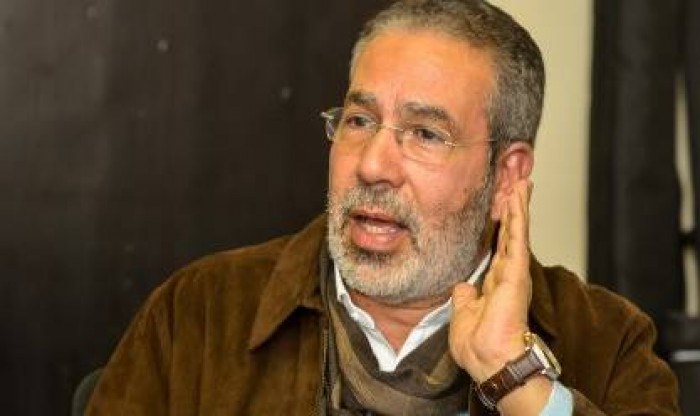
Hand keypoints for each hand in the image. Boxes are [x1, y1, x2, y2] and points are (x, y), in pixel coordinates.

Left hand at [449, 178, 532, 381]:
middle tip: (518, 184)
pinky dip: (518, 216)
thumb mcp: (463, 314)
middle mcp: (508, 276)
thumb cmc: (478, 346)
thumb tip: (464, 286)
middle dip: (514, 209)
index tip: (503, 206)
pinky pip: (517, 238)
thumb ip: (466, 297)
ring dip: (518, 206)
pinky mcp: (517, 273)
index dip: (501, 227)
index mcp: (496, 285)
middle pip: (512, 234)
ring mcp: (515, 273)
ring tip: (521, 182)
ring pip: (517, 231)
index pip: (500, 248)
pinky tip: (518, 197)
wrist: (489, 361)